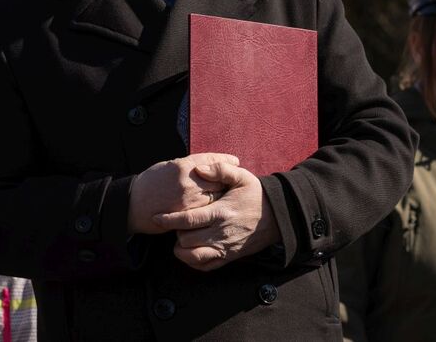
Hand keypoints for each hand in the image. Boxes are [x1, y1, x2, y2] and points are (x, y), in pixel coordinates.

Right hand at [127, 153, 239, 234]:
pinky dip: (213, 209)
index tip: (235, 161)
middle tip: (235, 180)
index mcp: (184, 166)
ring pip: (215, 196)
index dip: (226, 161)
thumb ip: (190, 164)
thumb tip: (210, 163)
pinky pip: (206, 211)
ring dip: (222, 195)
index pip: (213, 161)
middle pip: (218, 179)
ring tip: (228, 195)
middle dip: (227, 180)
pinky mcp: (186, 214)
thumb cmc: (151, 182)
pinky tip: (216, 208)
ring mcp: (188, 200)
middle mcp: (189, 182)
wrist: (133, 203)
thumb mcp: (169, 165)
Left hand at [155, 162, 279, 270]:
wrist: (278, 216)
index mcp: (221, 212)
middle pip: (186, 239)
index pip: (187, 220)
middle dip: (175, 231)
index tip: (157, 216)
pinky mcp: (229, 257)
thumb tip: (199, 168)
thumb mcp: (242, 176)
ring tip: (180, 237)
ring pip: (192, 256)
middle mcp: (221, 233)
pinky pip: (205, 266)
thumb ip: (220, 169)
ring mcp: (224, 247)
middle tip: (176, 222)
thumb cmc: (257, 194)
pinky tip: (190, 249)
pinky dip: (192, 261)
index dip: (169, 219)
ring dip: (181, 248)